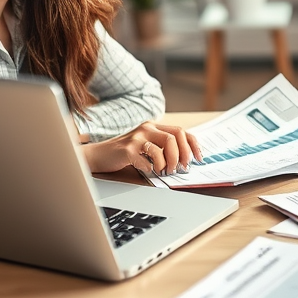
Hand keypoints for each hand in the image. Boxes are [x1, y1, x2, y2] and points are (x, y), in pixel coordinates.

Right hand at [82, 122, 202, 175]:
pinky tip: (148, 170)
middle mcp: (147, 128)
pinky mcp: (127, 149)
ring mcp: (137, 138)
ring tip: (164, 171)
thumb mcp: (146, 145)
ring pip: (164, 146)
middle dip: (182, 154)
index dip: (192, 145)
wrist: (99, 155)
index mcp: (153, 127)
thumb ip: (162, 147)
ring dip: (168, 162)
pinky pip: (147, 159)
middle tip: (180, 168)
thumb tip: (185, 160)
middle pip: (175, 136)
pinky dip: (151, 168)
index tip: (198, 159)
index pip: (181, 131)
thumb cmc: (125, 153)